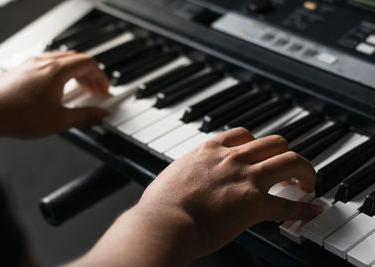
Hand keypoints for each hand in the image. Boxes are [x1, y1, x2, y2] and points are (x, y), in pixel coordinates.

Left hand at [0, 51, 108, 138]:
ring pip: (62, 60)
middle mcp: (44, 63)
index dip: (101, 77)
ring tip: (80, 89)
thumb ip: (85, 116)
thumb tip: (101, 116)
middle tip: (96, 90)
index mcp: (56, 71)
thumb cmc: (17, 115)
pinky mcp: (23, 70)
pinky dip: (62, 73)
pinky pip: (49, 64)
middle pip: (77, 60)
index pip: (88, 64)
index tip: (104, 89)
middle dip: (91, 75)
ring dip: (76, 73)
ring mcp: (32, 65)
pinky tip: (60, 89)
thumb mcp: (59, 120)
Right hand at [73, 128, 321, 266]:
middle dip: (286, 153)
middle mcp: (233, 158)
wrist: (165, 222)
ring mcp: (246, 178)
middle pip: (274, 142)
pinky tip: (312, 209)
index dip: (258, 144)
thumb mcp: (175, 173)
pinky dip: (304, 208)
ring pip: (290, 161)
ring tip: (306, 183)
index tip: (262, 154)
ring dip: (304, 171)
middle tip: (289, 168)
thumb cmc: (162, 203)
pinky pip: (288, 204)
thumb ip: (190, 169)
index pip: (244, 134)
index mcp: (211, 149)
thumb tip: (189, 176)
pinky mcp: (254, 204)